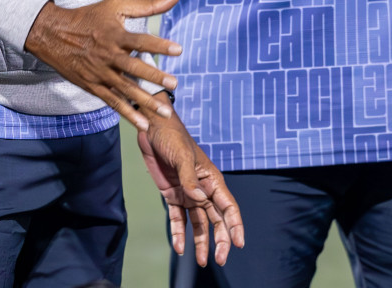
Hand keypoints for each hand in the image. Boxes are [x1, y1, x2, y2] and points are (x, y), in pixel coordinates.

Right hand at [24, 0, 182, 131]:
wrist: (53, 34)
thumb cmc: (89, 16)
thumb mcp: (117, 5)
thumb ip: (148, 4)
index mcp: (115, 35)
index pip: (140, 40)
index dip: (159, 45)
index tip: (178, 50)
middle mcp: (108, 56)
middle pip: (134, 68)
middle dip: (154, 77)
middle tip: (174, 84)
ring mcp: (100, 73)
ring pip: (126, 90)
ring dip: (145, 102)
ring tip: (165, 113)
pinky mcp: (93, 86)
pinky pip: (113, 102)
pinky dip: (128, 113)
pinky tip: (144, 124)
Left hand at [138, 107, 244, 266]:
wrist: (153, 128)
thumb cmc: (173, 137)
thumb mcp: (181, 155)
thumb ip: (190, 179)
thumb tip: (199, 200)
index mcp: (212, 180)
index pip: (228, 206)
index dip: (235, 225)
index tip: (238, 244)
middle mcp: (203, 190)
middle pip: (216, 219)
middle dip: (220, 240)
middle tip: (219, 260)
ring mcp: (188, 194)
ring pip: (199, 223)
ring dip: (201, 242)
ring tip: (203, 262)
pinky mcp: (172, 196)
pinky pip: (178, 219)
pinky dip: (179, 234)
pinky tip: (179, 249)